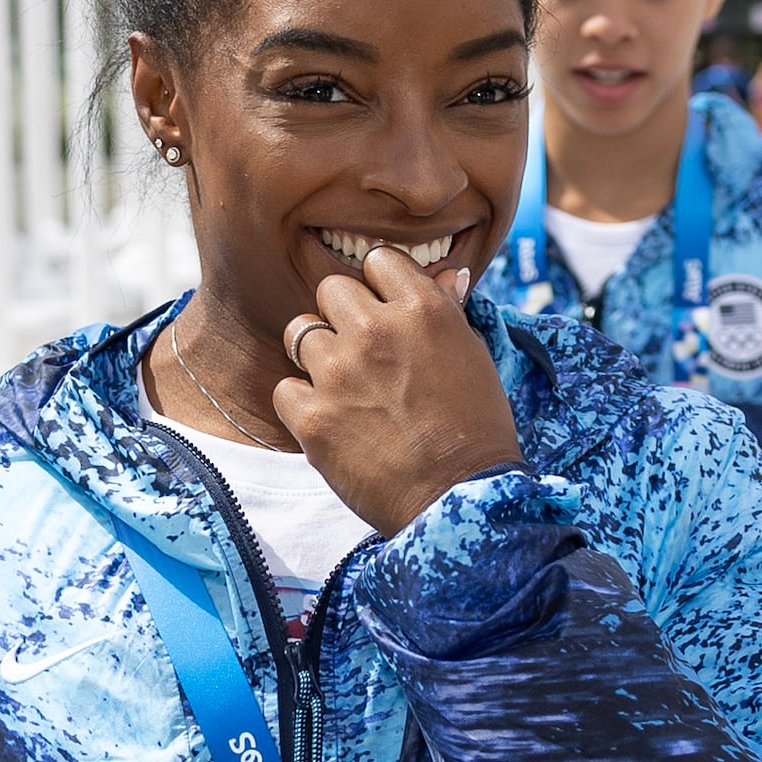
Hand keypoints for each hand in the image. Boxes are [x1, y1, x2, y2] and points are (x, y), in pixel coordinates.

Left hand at [271, 240, 522, 534]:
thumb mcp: (473, 358)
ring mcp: (339, 373)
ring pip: (300, 333)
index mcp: (422, 309)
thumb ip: (447, 312)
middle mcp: (376, 331)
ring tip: (345, 390)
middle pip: (331, 290)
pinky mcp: (312, 417)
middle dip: (343, 317)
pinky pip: (284, 388)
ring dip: (318, 358)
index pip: (379, 261)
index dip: (380, 287)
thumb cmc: (477, 429)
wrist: (461, 500)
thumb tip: (447, 274)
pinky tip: (331, 422)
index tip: (385, 312)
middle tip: (363, 354)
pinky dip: (302, 405)